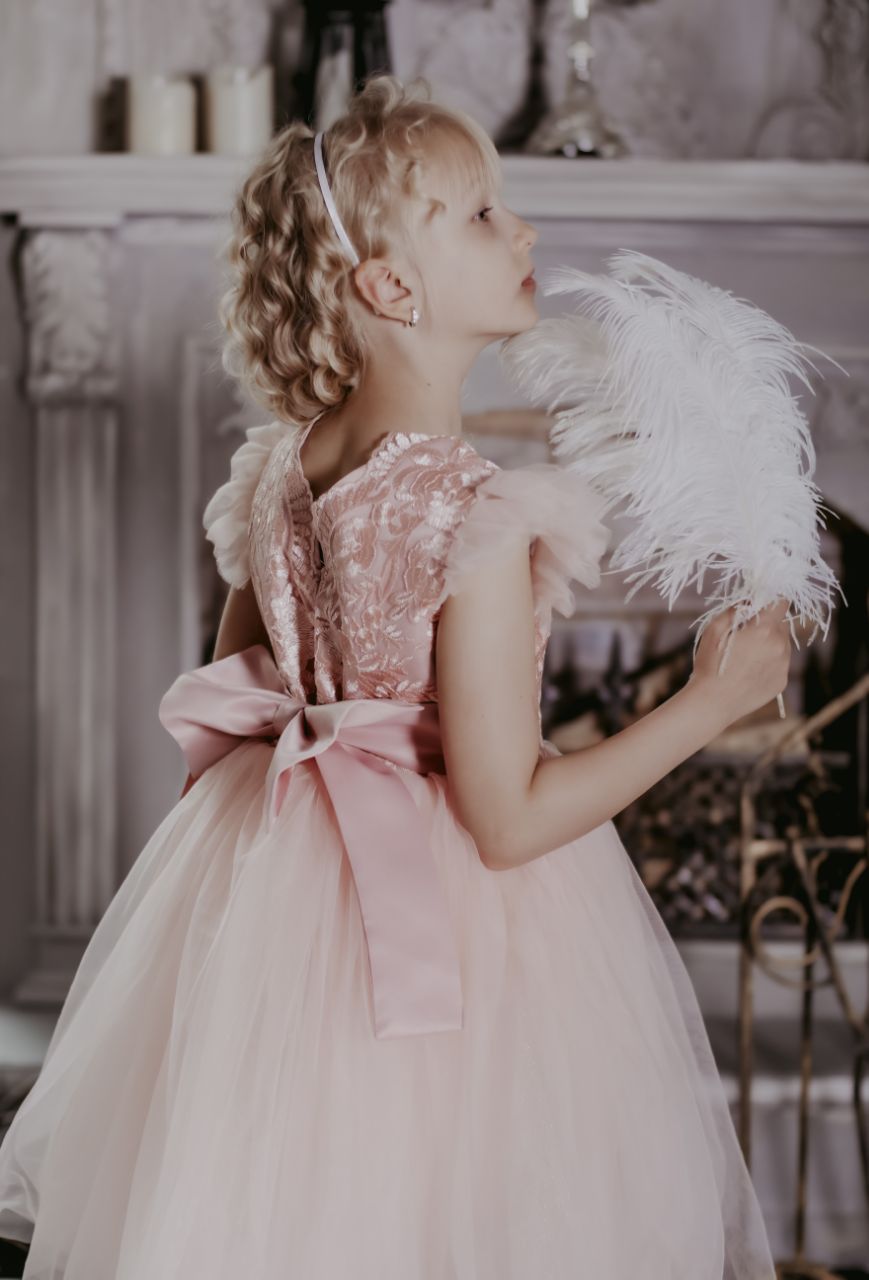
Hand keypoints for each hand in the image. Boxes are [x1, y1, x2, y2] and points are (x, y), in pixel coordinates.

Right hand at [688, 599, 791, 726]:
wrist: (712, 703)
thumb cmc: (709, 664)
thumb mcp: (714, 629)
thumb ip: (735, 610)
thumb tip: (749, 601)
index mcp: (764, 630)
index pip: (782, 603)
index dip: (771, 601)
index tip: (759, 605)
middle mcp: (779, 646)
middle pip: (782, 624)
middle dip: (767, 624)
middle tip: (745, 635)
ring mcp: (783, 666)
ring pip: (783, 644)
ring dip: (769, 644)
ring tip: (746, 656)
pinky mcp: (781, 682)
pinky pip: (780, 664)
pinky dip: (769, 663)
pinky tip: (749, 671)